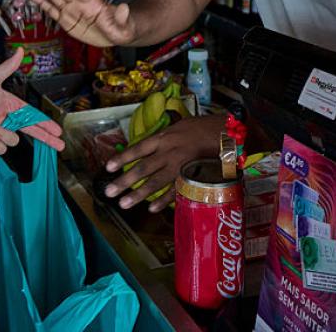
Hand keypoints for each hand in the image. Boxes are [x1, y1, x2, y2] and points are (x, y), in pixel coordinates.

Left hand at [0, 47, 64, 154]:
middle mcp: (6, 119)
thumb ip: (8, 67)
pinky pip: (1, 149)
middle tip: (59, 146)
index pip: (33, 115)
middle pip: (31, 131)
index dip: (45, 123)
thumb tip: (19, 51)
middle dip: (45, 138)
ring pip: (13, 140)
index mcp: (9, 105)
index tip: (57, 130)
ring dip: (1, 133)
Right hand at [29, 0, 134, 46]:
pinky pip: (51, 10)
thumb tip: (125, 8)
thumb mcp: (125, 27)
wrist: (115, 35)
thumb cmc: (122, 28)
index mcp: (93, 1)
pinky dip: (41, 1)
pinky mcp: (65, 20)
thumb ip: (122, 18)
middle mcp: (79, 2)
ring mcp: (71, 9)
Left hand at [102, 114, 222, 212]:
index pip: (138, 148)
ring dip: (138, 194)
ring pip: (155, 181)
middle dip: (124, 180)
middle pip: (142, 168)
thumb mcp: (180, 126)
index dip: (123, 158)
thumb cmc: (203, 128)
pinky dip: (163, 200)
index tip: (108, 168)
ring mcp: (180, 166)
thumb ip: (164, 138)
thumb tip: (147, 147)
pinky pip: (175, 190)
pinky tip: (151, 208)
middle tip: (108, 192)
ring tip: (124, 204)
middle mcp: (169, 152)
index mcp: (165, 137)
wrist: (227, 133)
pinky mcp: (191, 176)